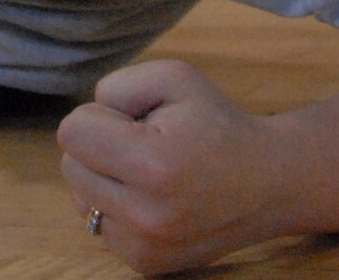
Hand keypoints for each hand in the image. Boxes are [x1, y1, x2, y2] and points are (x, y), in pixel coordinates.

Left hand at [58, 59, 288, 274]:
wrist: (268, 184)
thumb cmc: (217, 123)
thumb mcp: (174, 77)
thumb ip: (116, 87)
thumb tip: (83, 124)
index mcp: (152, 165)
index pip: (72, 132)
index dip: (99, 116)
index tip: (135, 120)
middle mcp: (146, 216)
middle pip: (71, 166)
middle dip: (99, 147)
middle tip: (145, 143)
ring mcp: (146, 247)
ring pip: (81, 199)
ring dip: (105, 179)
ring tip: (150, 172)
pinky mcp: (147, 265)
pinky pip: (101, 225)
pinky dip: (118, 207)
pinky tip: (154, 198)